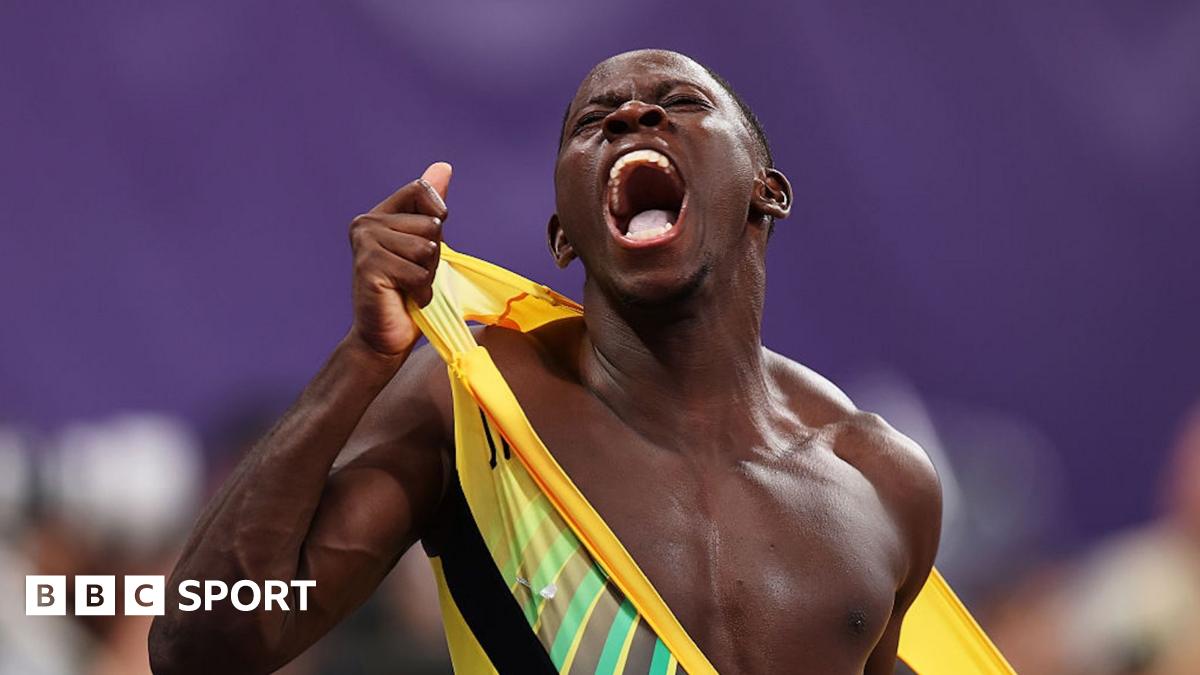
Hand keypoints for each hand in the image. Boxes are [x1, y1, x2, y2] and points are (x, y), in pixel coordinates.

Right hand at [346, 162, 451, 359]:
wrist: (386, 336)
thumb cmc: (408, 292)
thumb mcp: (426, 243)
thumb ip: (431, 206)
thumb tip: (443, 166)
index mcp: (380, 214)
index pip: (422, 190)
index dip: (437, 216)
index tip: (425, 244)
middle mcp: (366, 223)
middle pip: (431, 224)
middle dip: (434, 257)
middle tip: (412, 276)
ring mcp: (365, 244)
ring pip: (427, 249)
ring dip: (428, 276)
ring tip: (407, 287)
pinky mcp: (369, 267)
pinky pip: (418, 272)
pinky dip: (421, 291)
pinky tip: (404, 298)